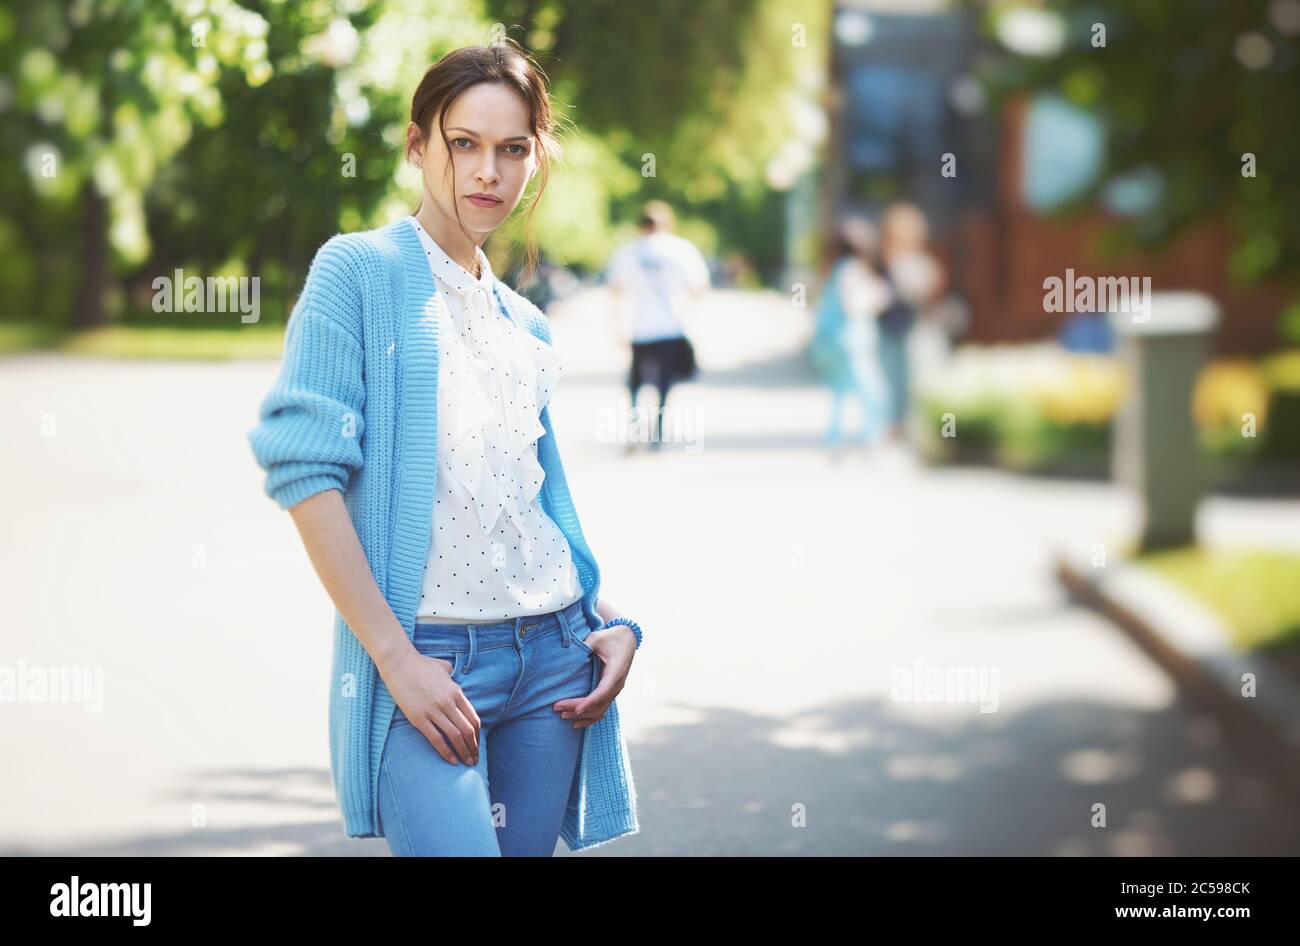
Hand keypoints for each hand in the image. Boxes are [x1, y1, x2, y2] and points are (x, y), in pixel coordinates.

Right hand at [382, 646, 480, 764]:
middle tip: (475, 760)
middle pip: (467, 731)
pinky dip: (446, 751)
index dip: (478, 736)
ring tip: (466, 763)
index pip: (473, 719)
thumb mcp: (443, 667)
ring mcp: (434, 711)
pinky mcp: (418, 718)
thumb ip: (452, 675)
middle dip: (473, 748)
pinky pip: (436, 738)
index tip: (477, 745)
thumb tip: (454, 677)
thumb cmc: (421, 664)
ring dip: (463, 752)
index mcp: (456, 692)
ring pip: (455, 736)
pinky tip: (451, 760)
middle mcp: (448, 703)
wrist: (399, 663)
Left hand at [552, 624, 636, 728]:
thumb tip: (568, 652)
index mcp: (616, 672)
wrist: (628, 638)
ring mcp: (615, 690)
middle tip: (556, 708)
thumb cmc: (611, 637)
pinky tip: (576, 722)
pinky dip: (590, 717)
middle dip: (577, 708)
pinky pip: (602, 708)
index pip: (603, 692)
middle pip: (598, 704)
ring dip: (582, 716)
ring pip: (600, 710)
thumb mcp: (597, 638)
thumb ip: (585, 645)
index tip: (576, 709)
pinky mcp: (611, 691)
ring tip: (563, 716)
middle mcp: (617, 684)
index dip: (589, 702)